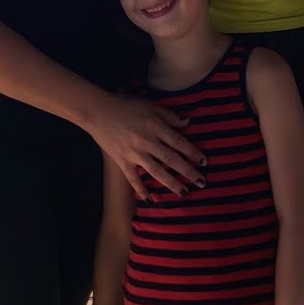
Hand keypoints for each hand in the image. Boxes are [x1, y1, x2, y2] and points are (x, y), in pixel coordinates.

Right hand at [88, 94, 206, 197]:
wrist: (99, 112)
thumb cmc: (126, 106)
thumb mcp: (151, 105)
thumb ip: (169, 116)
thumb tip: (187, 122)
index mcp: (156, 127)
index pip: (179, 142)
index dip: (193, 153)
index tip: (204, 162)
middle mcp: (148, 142)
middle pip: (172, 160)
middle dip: (188, 172)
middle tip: (202, 183)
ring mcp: (134, 153)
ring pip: (157, 172)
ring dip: (172, 184)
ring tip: (184, 193)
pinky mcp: (122, 161)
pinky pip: (133, 178)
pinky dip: (141, 189)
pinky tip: (149, 199)